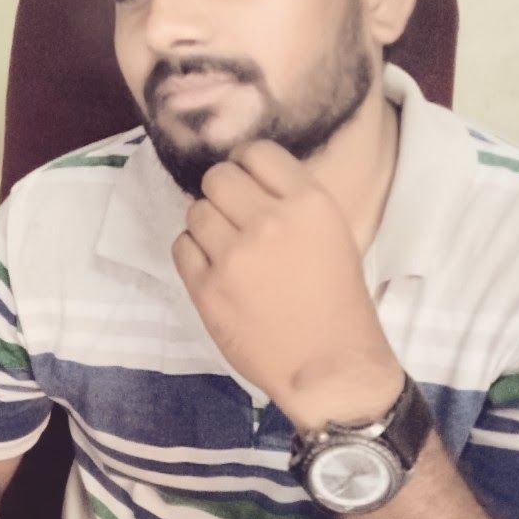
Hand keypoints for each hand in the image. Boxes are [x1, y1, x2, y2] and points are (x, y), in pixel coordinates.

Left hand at [171, 139, 402, 427]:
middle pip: (218, 177)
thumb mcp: (333, 233)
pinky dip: (193, 253)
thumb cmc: (337, 302)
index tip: (247, 184)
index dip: (246, 165)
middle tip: (233, 218)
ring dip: (207, 225)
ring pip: (195, 211)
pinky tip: (214, 268)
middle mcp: (270, 221)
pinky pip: (181, 246)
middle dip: (222, 194)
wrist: (328, 365)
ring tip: (226, 249)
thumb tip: (247, 179)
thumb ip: (292, 202)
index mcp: (309, 203)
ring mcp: (234, 255)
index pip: (256, 152)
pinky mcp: (207, 287)